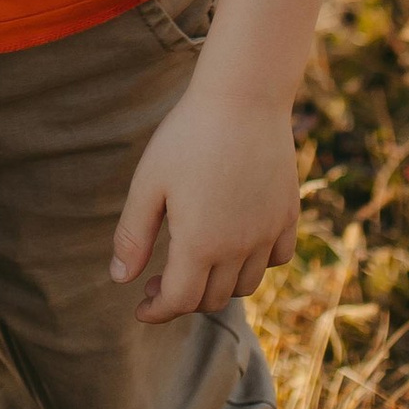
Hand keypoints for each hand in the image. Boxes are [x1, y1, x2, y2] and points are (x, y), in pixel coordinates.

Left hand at [109, 82, 299, 321]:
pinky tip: (238, 246)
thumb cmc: (188, 135)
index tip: (140, 308)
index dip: (157, 311)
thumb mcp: (149, 183)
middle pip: (213, 298)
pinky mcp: (288, 214)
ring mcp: (268, 232)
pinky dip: (257, 264)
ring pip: (246, 284)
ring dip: (219, 286)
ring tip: (197, 265)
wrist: (243, 97)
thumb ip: (133, 235)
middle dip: (184, 299)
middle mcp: (239, 248)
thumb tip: (120, 279)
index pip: (180, 301)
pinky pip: (277, 258)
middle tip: (160, 282)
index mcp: (200, 244)